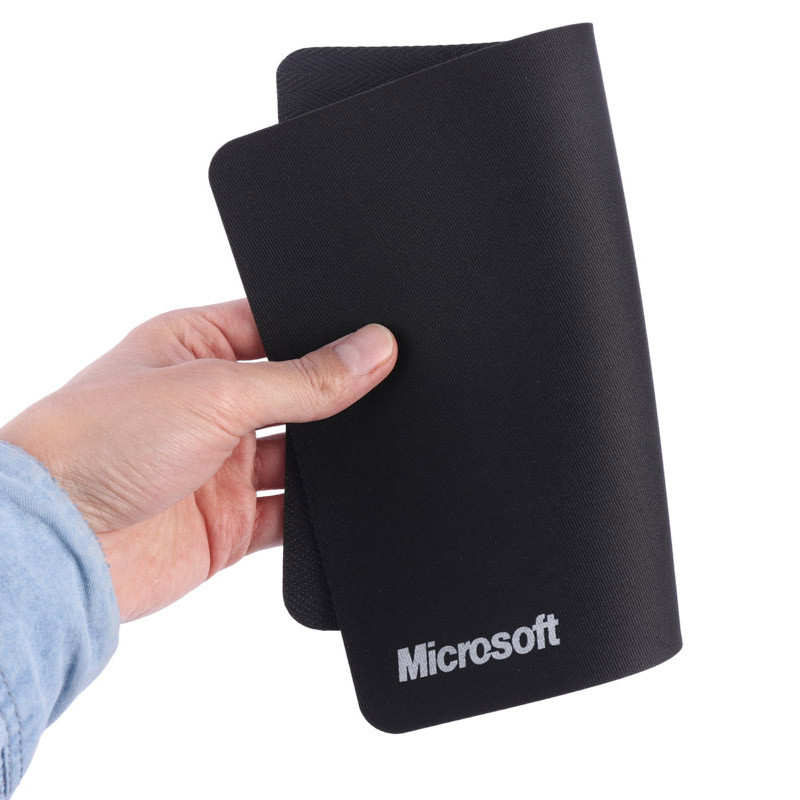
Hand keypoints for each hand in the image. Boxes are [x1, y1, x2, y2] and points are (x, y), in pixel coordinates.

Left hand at [0, 300, 396, 620]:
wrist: (57, 544)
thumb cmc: (95, 442)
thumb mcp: (215, 391)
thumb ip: (302, 378)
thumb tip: (371, 351)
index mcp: (195, 349)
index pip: (276, 329)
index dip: (324, 333)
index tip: (376, 338)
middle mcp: (210, 406)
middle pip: (295, 395)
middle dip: (331, 398)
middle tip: (380, 391)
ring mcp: (221, 467)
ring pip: (300, 459)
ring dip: (325, 459)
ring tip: (356, 449)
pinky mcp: (229, 524)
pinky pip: (289, 519)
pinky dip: (314, 516)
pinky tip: (334, 504)